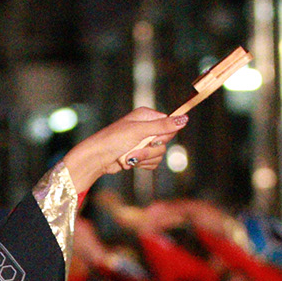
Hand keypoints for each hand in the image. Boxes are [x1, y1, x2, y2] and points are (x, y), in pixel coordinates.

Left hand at [64, 107, 187, 192]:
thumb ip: (163, 126)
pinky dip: (141, 164)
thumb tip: (185, 118)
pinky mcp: (140, 156)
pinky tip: (129, 162)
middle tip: (135, 149)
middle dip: (150, 149)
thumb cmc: (114, 140)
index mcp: (146, 116)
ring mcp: (143, 143)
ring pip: (159, 154)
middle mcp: (146, 128)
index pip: (169, 125)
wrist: (97, 159)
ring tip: (129, 157)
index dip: (163, 135)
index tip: (152, 139)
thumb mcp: (139, 131)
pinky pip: (152, 163)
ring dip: (144, 158)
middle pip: (165, 141)